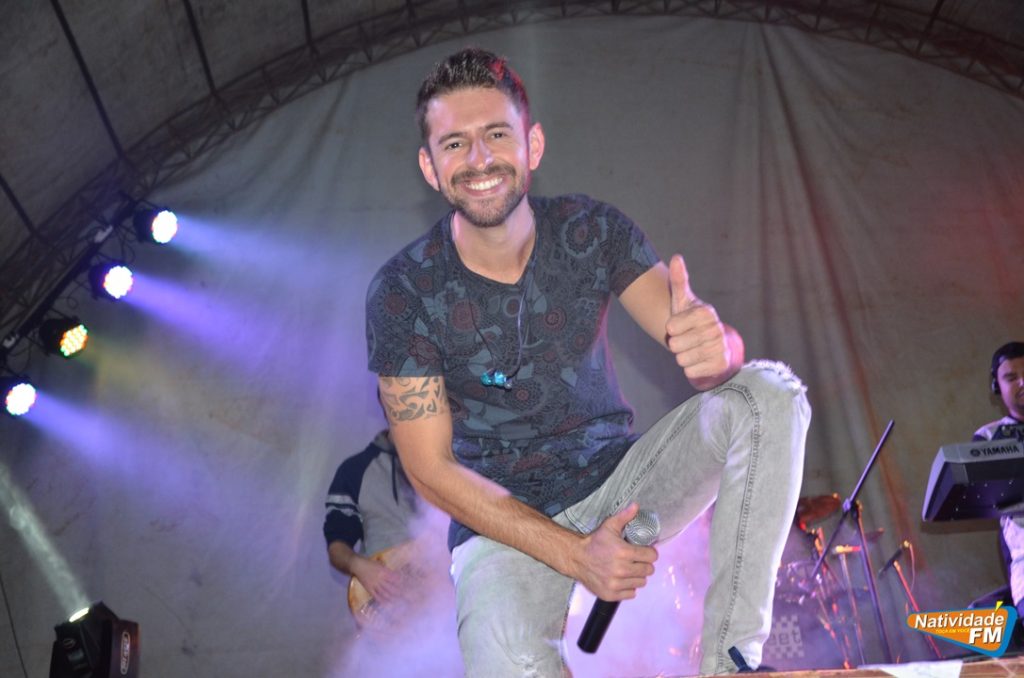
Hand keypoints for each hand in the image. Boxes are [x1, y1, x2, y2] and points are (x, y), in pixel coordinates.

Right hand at [351, 557, 404, 603]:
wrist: (357, 565)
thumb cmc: (369, 563)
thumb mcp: (380, 564)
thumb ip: (386, 570)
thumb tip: (394, 574)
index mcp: (383, 571)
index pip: (394, 578)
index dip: (400, 582)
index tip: (406, 585)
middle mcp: (380, 579)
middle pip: (390, 587)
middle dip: (398, 592)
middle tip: (404, 596)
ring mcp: (374, 585)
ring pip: (384, 593)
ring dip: (391, 597)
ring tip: (397, 601)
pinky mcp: (369, 589)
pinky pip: (376, 596)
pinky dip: (382, 601)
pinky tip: (386, 603)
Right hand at [573, 503, 657, 600]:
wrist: (576, 558)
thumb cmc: (595, 542)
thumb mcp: (609, 526)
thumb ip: (625, 516)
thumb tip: (636, 505)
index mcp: (624, 552)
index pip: (651, 557)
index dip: (650, 553)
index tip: (644, 552)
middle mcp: (621, 570)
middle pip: (648, 570)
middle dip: (644, 564)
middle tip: (636, 560)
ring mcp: (616, 584)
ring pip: (641, 582)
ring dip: (637, 576)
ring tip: (629, 569)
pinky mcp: (611, 594)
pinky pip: (631, 594)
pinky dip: (628, 587)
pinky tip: (622, 579)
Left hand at [665, 253, 730, 382]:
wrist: (714, 347)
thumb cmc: (692, 322)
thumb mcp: (683, 301)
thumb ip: (679, 280)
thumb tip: (676, 257)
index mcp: (706, 312)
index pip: (671, 327)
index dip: (671, 329)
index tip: (679, 326)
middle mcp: (717, 329)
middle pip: (675, 345)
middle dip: (676, 345)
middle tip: (686, 340)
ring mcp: (720, 348)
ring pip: (682, 359)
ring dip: (683, 357)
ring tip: (692, 350)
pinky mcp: (721, 365)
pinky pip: (690, 372)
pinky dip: (691, 369)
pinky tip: (700, 361)